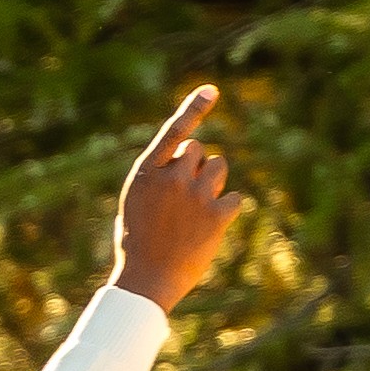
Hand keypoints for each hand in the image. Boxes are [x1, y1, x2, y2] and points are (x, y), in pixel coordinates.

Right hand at [105, 81, 235, 308]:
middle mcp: (171, 178)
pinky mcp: (216, 216)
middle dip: (197, 165)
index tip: (212, 90)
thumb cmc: (137, 244)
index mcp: (145, 173)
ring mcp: (194, 196)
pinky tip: (209, 227)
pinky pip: (233, 198)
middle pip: (198, 149)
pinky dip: (226, 209)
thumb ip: (158, 178)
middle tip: (186, 194)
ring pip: (219, 167)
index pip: (173, 132)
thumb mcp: (135, 203)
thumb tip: (185, 158)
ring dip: (213, 182)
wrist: (147, 281)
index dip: (193, 108)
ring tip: (197, 210)